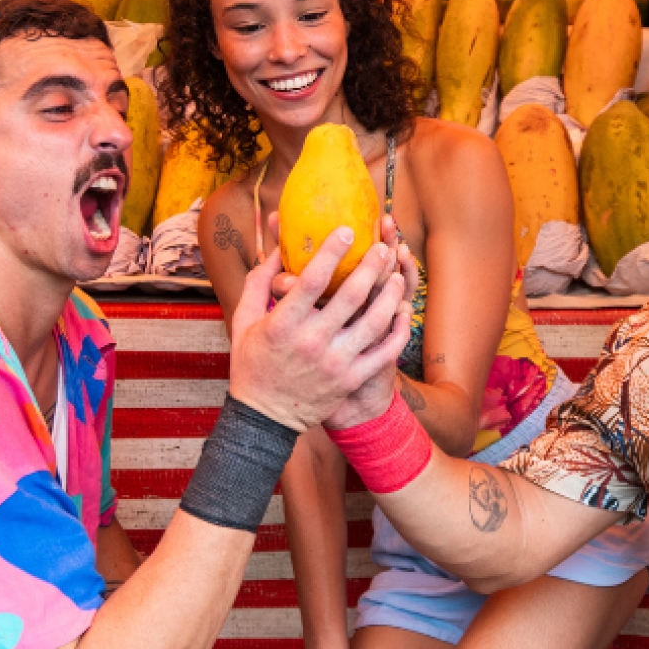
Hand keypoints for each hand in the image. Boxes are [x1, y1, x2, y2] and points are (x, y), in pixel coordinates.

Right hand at [228, 226, 411, 432]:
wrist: (264, 417)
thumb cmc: (252, 362)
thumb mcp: (244, 319)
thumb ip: (259, 281)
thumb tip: (275, 246)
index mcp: (283, 324)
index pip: (312, 280)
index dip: (332, 252)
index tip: (347, 231)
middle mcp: (311, 342)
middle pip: (350, 296)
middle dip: (371, 266)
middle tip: (382, 247)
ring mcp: (335, 363)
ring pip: (374, 322)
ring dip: (390, 295)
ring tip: (398, 275)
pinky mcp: (351, 379)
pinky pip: (384, 352)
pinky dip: (398, 331)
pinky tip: (404, 312)